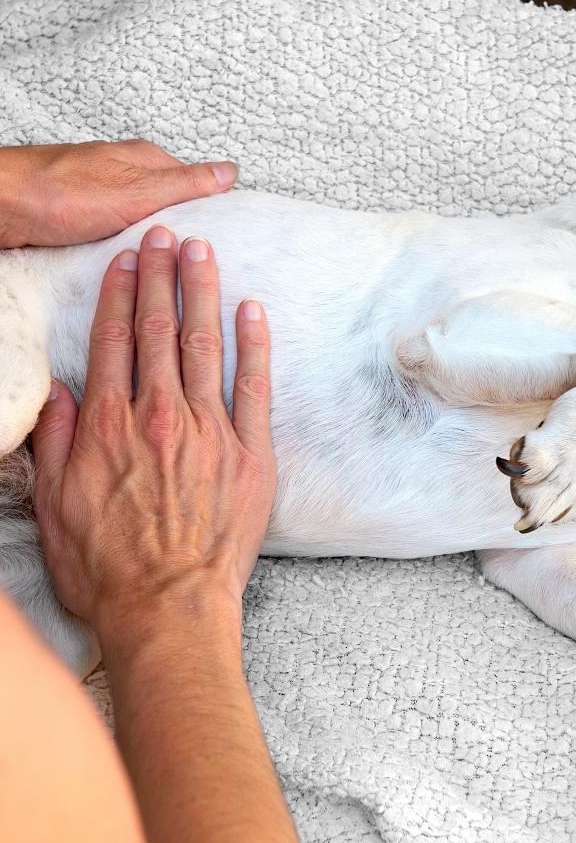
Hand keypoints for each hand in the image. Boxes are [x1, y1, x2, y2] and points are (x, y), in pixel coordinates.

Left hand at [0, 140, 236, 248]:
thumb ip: (186, 183)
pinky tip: (125, 266)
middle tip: (190, 263)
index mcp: (145, 160)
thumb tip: (230, 172)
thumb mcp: (138, 190)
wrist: (1, 207)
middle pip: (170, 208)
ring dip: (151, 247)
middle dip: (180, 234)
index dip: (211, 215)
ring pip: (143, 226)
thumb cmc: (58, 195)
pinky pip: (116, 238)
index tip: (218, 244)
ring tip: (159, 269)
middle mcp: (124, 174)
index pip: (197, 186)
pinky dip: (124, 252)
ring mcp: (102, 196)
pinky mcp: (81, 218)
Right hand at [30, 224, 275, 642]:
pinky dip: (254, 346)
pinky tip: (253, 311)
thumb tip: (60, 392)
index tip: (127, 259)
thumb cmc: (107, 567)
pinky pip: (255, 388)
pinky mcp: (250, 455)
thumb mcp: (54, 505)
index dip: (119, 293)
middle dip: (160, 276)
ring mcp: (210, 432)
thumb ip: (56, 442)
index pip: (113, 341)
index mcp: (109, 425)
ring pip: (205, 346)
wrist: (169, 607)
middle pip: (158, 331)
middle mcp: (160, 416)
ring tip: (203, 252)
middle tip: (165, 235)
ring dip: (202, 293)